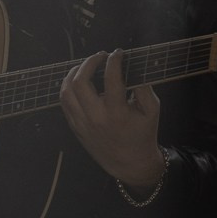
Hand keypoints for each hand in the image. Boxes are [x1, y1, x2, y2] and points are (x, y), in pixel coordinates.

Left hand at [60, 52, 165, 194]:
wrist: (130, 163)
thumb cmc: (143, 134)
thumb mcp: (152, 111)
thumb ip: (144, 87)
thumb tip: (132, 65)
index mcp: (117, 113)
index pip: (111, 78)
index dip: (114, 61)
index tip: (118, 53)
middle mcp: (96, 117)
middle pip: (81, 81)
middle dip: (89, 62)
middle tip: (100, 56)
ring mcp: (82, 123)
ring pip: (66, 91)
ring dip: (74, 72)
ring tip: (86, 65)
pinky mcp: (75, 127)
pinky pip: (64, 102)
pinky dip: (68, 86)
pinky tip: (77, 79)